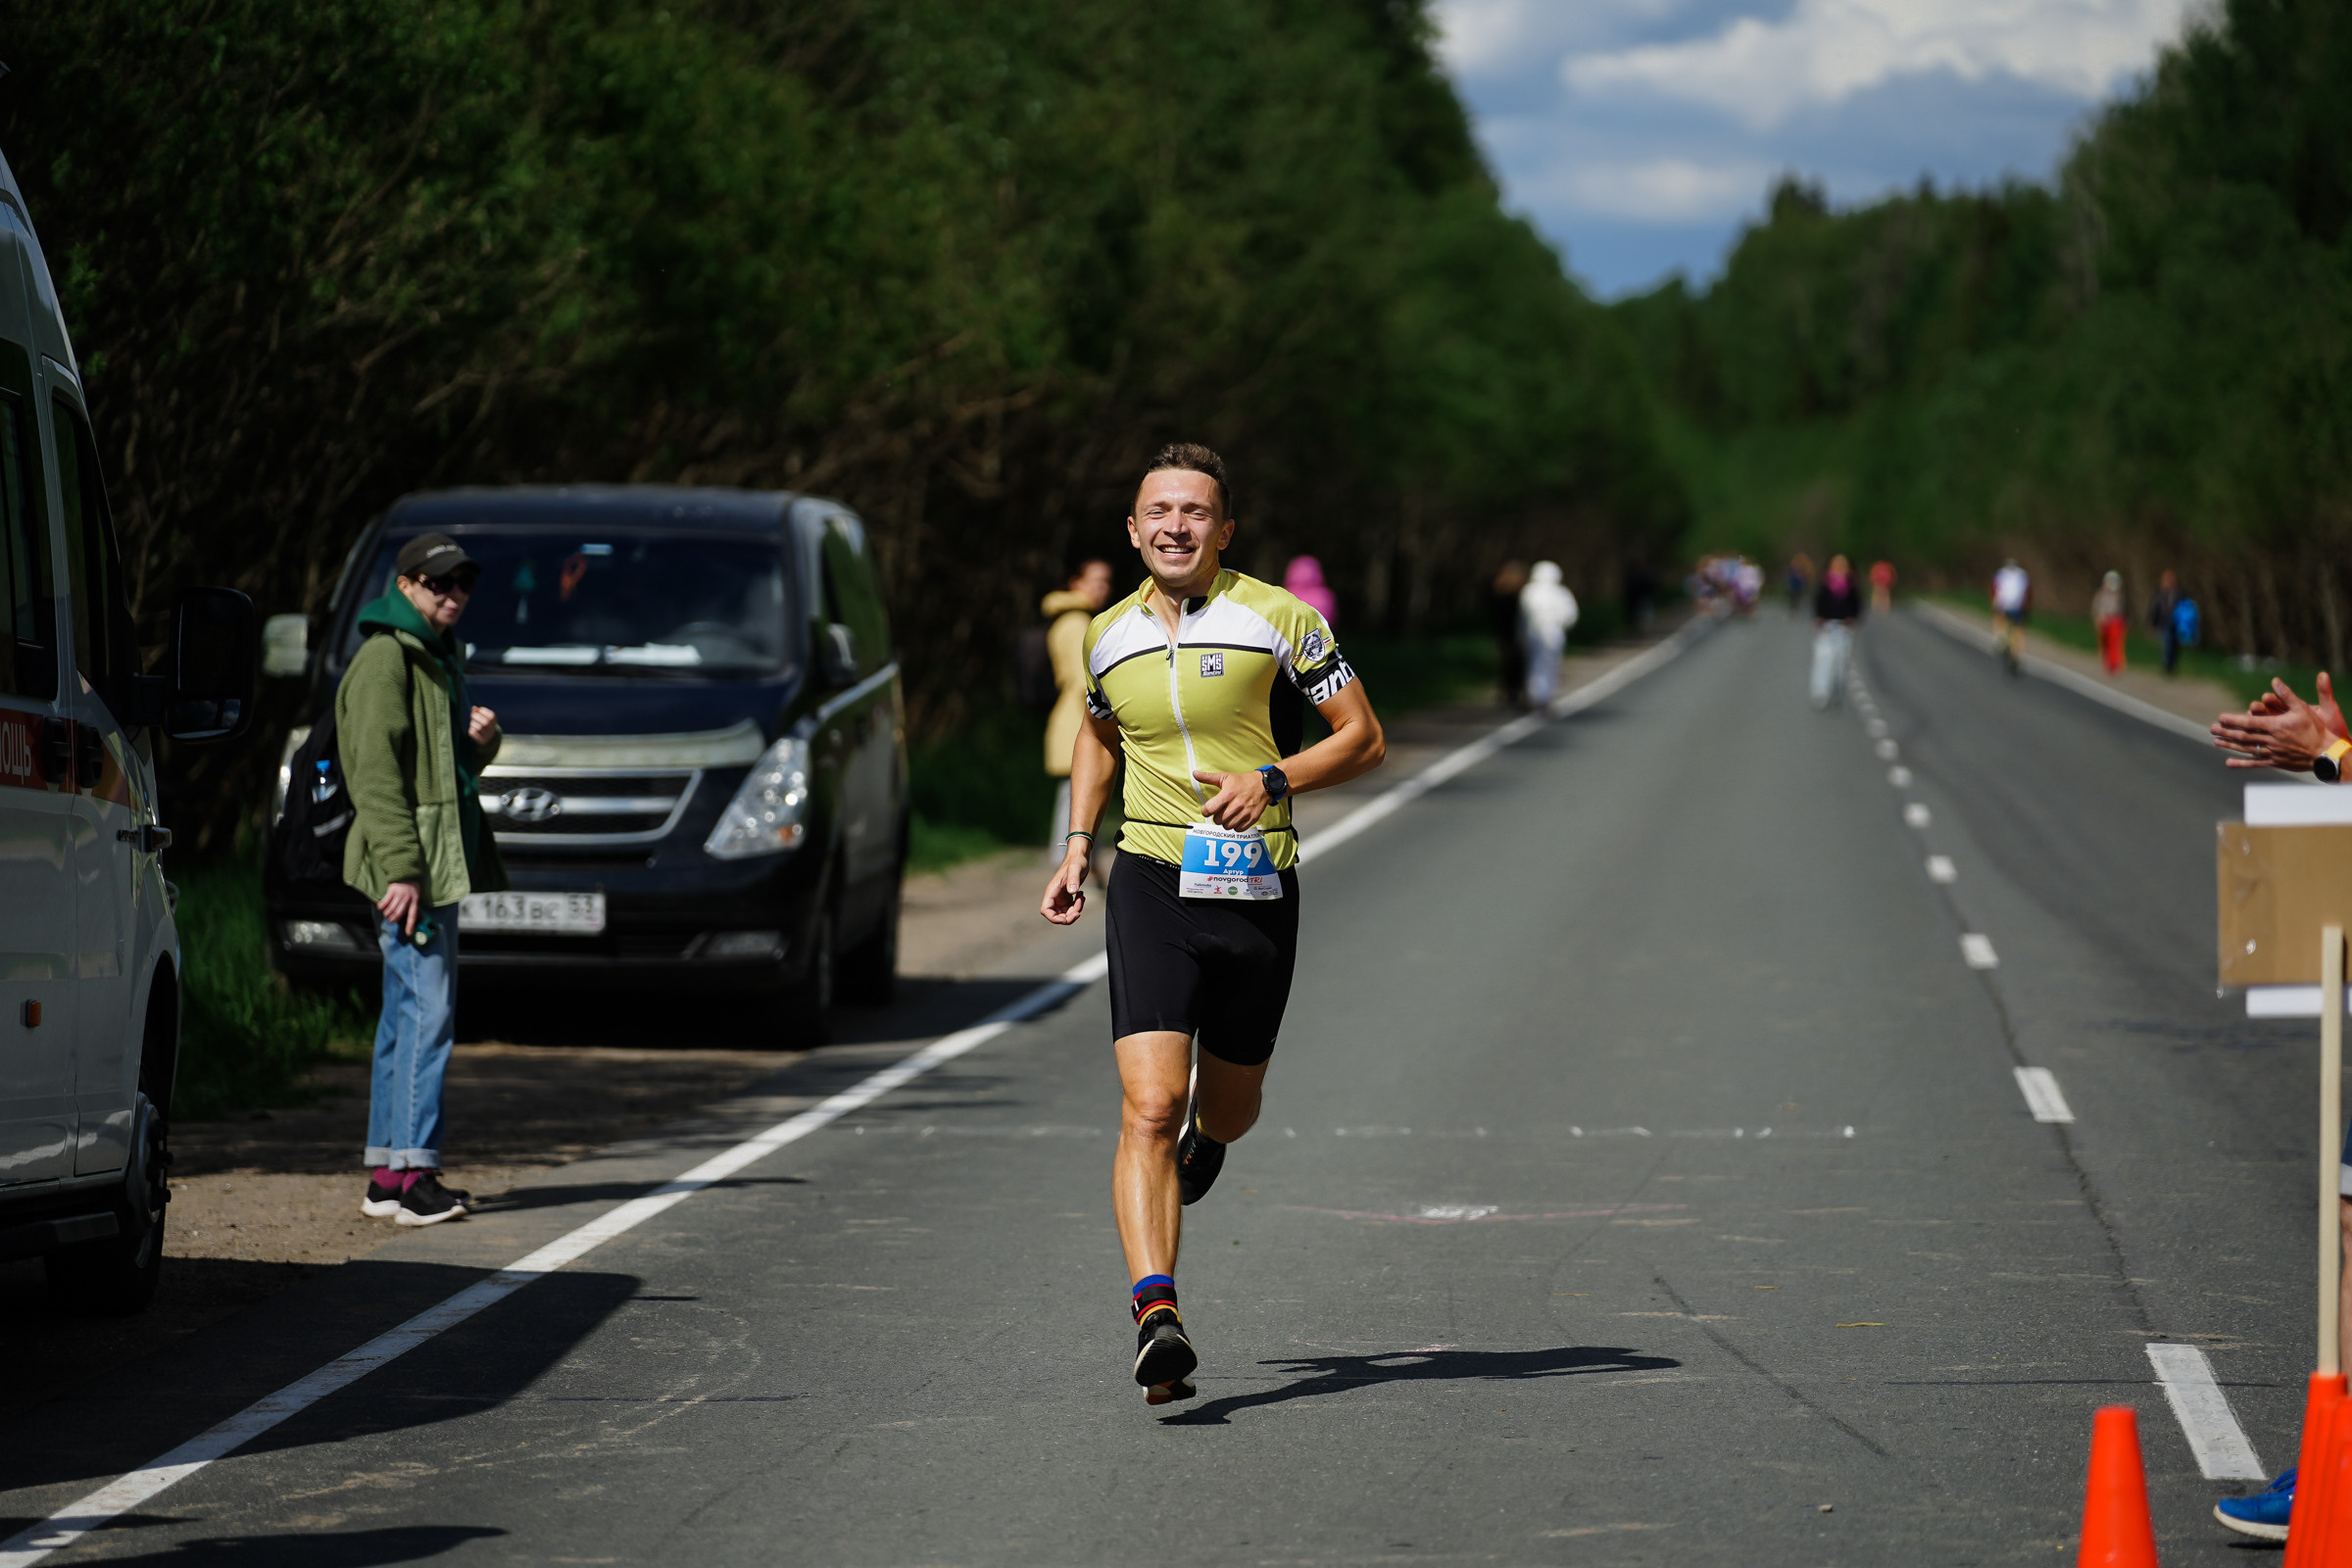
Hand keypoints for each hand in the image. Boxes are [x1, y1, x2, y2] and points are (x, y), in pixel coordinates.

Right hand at [377, 880, 421, 934]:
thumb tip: (407, 916)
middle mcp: (407, 899)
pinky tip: (380, 907)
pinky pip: (385, 902)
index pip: (413, 915)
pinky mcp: (392, 891)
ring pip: (391, 909)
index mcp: (415, 900)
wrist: (406, 873)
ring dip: (387, 914)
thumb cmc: (411, 886)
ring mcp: (399, 895)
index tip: (408, 933)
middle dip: (393, 919)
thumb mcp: (415, 895)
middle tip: (390, 920)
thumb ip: (411, 904)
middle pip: (398, 913)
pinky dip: (381, 907)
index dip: (410, 925)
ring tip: (386, 914)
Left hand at [468, 705, 498, 744]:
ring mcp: (487, 735)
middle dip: (475, 716)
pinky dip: (471, 730)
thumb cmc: (483, 723)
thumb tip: (474, 708)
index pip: (490, 715)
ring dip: (473, 724)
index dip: (481, 710)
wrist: (487, 737)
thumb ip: (478, 711)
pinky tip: (473, 730)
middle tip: (472, 716)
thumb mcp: (482, 716)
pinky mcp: (481, 740)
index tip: (478, 710)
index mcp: (494, 720)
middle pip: (485, 722)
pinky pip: (473, 733)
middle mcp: (492, 728)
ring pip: (478, 727)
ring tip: (473, 724)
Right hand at [1041, 843, 1090, 924]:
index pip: (1046, 910)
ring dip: (1075, 911)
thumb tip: (1072, 892)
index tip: (1066, 919)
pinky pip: (1070, 908)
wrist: (1080, 857)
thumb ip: (1074, 879)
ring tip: (1082, 897)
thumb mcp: (1076, 868)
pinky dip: (1077, 906)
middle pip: (1056, 916)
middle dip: (1068, 917)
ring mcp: (1060, 897)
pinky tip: (1082, 895)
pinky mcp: (1067, 897)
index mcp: (1052, 890)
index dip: (1054, 918)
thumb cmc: (1077, 861)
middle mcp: (1055, 896)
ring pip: (1065, 913)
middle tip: (1078, 912)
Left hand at [1193, 768, 1271, 829]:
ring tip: (1229, 814)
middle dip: (1217, 816)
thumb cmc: (1242, 781)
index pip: (1210, 809)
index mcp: (1228, 794)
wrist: (1263, 785)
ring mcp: (1245, 812)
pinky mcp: (1252, 818)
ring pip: (1227, 826)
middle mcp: (1237, 804)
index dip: (1206, 811)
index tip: (1208, 809)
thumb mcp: (1225, 777)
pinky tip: (1236, 818)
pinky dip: (1236, 826)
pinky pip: (1238, 829)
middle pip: (1218, 820)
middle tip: (1221, 811)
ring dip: (1226, 822)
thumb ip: (1208, 777)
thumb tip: (1195, 774)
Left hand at [2213, 675, 2339, 770]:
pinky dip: (2241, 763)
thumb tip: (2275, 681)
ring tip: (2215, 741)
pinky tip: (2228, 763)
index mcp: (2275, 726)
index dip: (2233, 720)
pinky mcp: (2275, 762)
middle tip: (2212, 729)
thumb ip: (2287, 695)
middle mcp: (2271, 740)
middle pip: (2243, 735)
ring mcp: (2272, 752)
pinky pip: (2255, 763)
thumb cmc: (2315, 729)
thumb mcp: (2302, 709)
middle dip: (2226, 732)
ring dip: (2229, 745)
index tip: (2220, 718)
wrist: (2325, 753)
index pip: (2249, 722)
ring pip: (2246, 749)